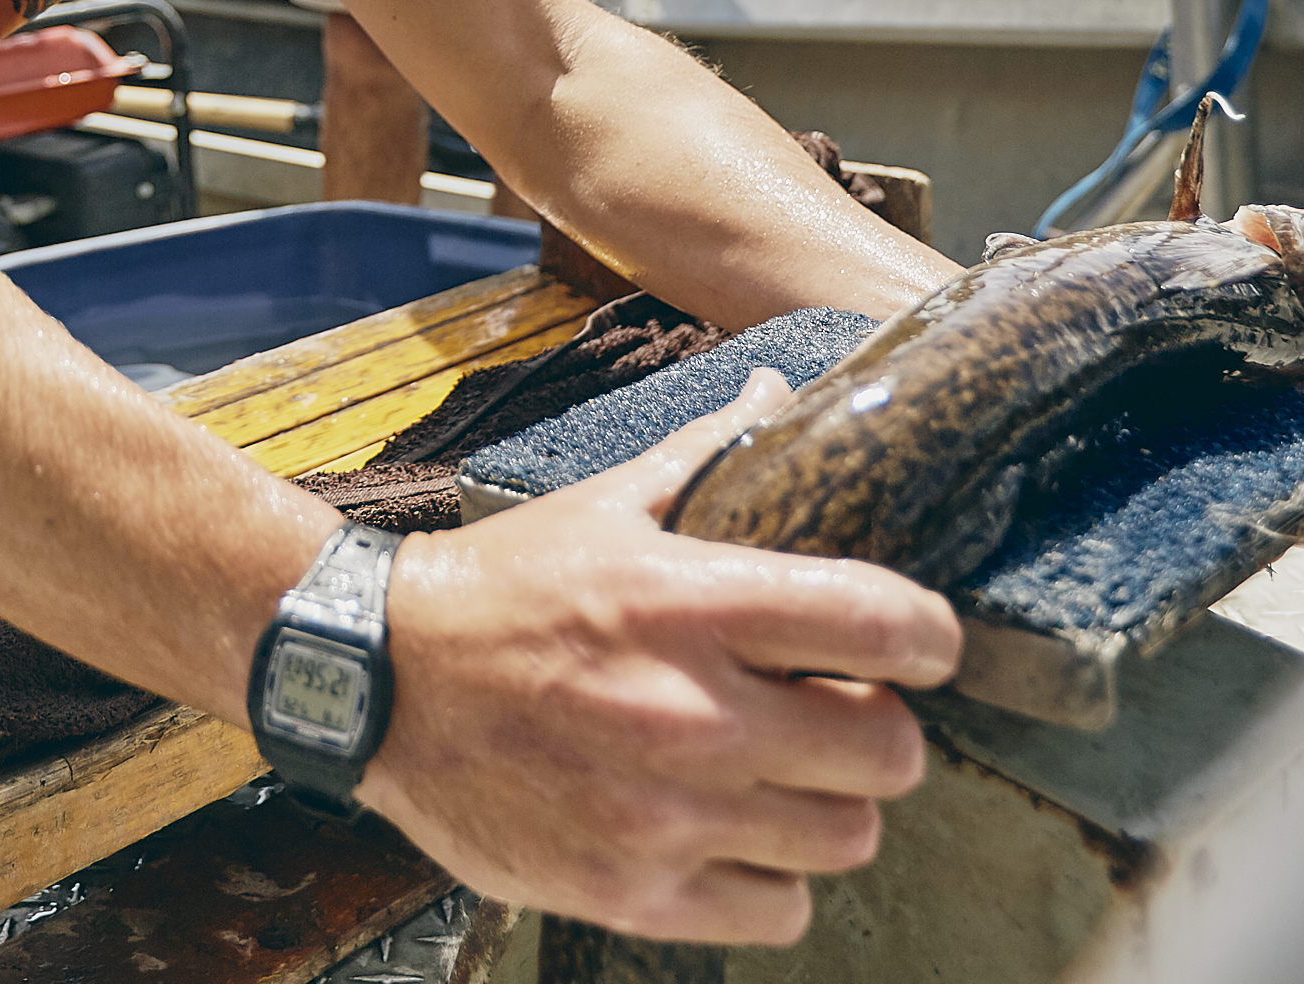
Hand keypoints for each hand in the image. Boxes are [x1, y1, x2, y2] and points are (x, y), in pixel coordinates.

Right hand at [363, 372, 959, 943]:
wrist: (375, 682)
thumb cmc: (499, 588)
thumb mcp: (604, 506)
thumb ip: (708, 455)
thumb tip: (782, 389)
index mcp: (689, 603)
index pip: (884, 625)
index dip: (929, 637)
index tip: (919, 643)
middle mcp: (690, 714)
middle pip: (889, 754)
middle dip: (881, 731)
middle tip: (841, 716)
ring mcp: (663, 816)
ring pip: (844, 841)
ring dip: (829, 809)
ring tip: (785, 780)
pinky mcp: (631, 891)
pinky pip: (776, 913)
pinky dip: (771, 881)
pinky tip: (733, 838)